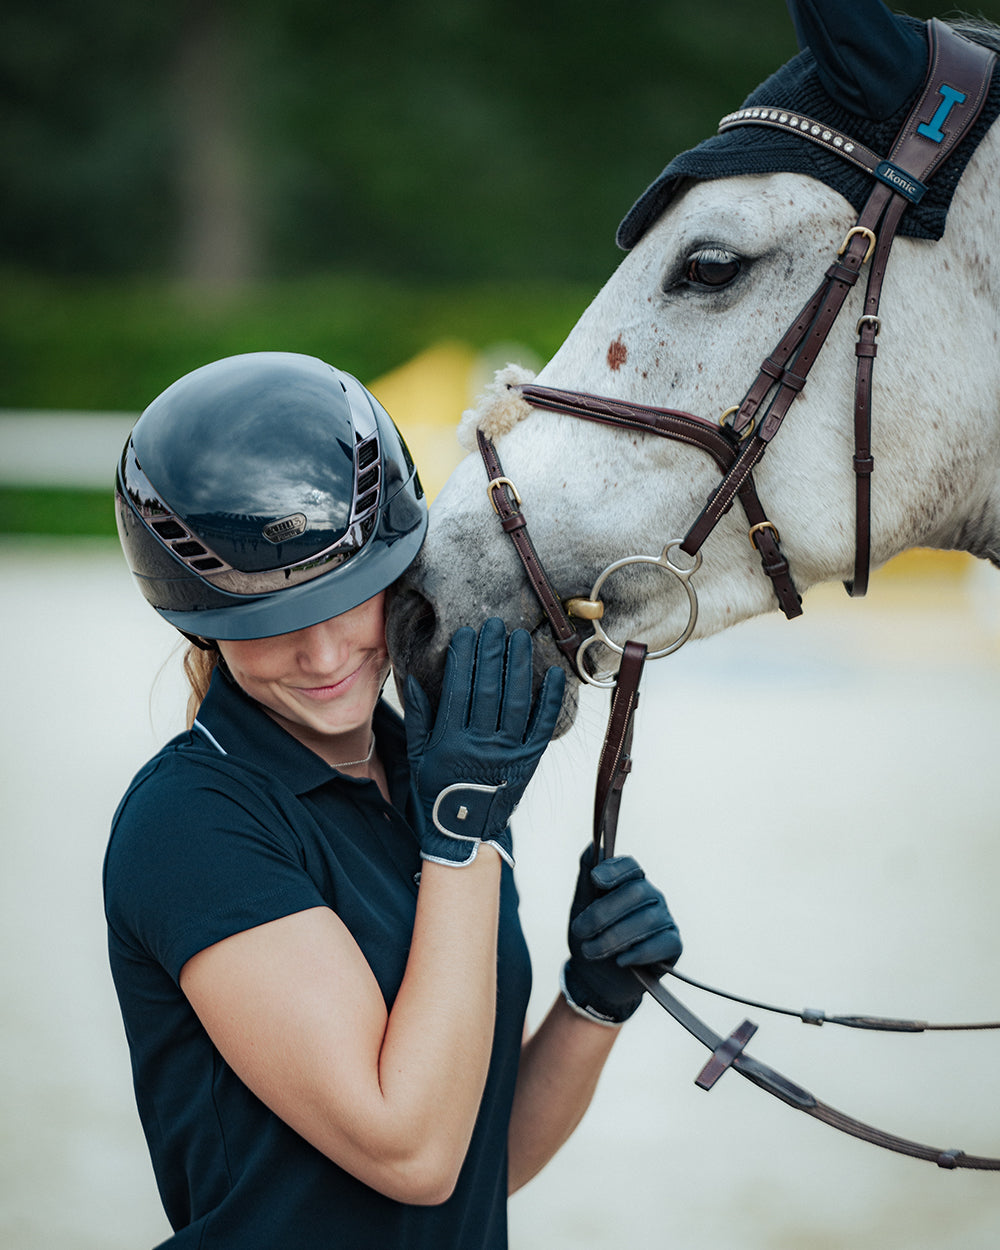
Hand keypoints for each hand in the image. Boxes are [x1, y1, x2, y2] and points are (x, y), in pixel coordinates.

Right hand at [404, 617, 564, 867]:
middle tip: (494, 625)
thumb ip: (418, 716)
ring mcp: (508, 753)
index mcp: (450, 742)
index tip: (466, 634)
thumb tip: (414, 678)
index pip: (458, 689)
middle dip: (491, 653)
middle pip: (489, 689)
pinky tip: (554, 674)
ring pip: (516, 701)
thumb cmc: (438, 791)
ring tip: (519, 638)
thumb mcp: (418, 756)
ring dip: (519, 666)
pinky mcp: (529, 761)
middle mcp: (480, 746)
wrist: (465, 831)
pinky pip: (542, 725)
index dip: (463, 659)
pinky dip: (550, 700)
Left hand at [563, 846, 681, 1023]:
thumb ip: (586, 875)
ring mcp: (665, 919)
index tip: (596, 880)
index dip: (615, 870)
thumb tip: (592, 845)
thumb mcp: (582, 906)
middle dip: (604, 913)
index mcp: (630, 882)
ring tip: (591, 951)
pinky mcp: (673, 945)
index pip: (630, 866)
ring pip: (647, 920)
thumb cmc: (591, 936)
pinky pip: (663, 943)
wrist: (598, 978)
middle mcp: (652, 896)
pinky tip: (621, 960)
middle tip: (580, 930)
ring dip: (615, 937)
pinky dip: (640, 951)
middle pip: (636, 893)